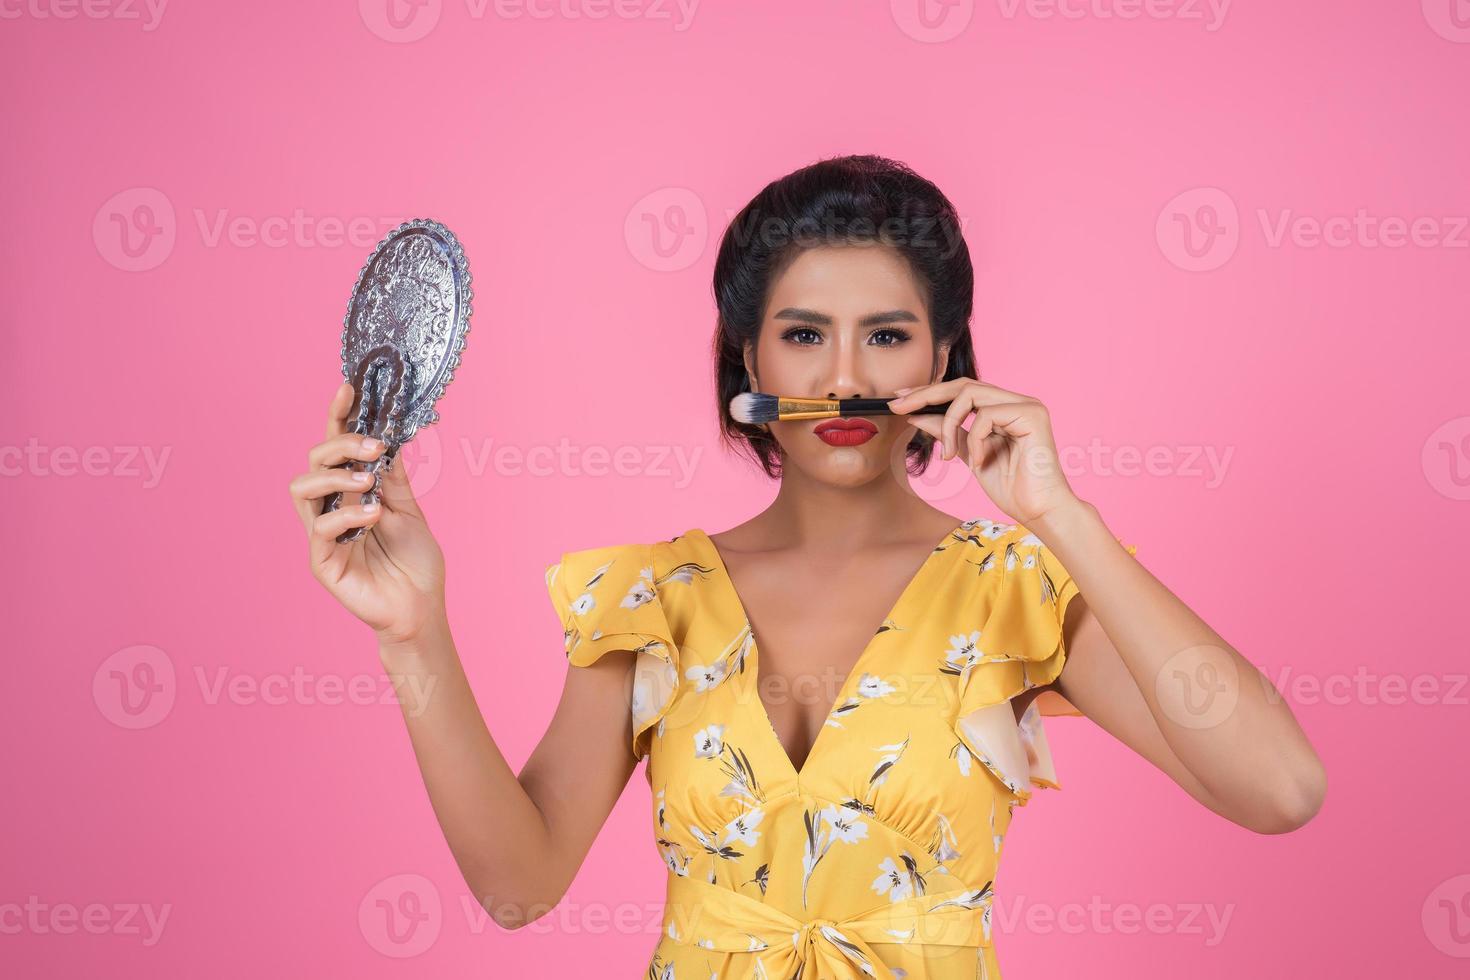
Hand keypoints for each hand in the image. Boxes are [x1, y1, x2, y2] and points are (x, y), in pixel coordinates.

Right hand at [288, 382, 446, 645]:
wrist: (421, 607)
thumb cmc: (415, 562)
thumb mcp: (409, 509)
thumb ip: (391, 477)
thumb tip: (384, 437)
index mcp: (352, 492)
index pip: (336, 447)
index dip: (339, 416)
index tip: (348, 387)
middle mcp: (331, 508)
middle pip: (314, 460)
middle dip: (341, 445)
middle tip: (373, 448)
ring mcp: (323, 534)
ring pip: (303, 488)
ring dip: (335, 476)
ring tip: (367, 482)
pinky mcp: (322, 561)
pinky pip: (320, 529)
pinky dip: (345, 515)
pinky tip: (371, 516)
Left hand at [887, 378, 1079, 526]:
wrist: (1040, 511)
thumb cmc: (1012, 488)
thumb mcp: (969, 456)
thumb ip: (949, 433)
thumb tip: (917, 415)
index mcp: (1003, 408)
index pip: (960, 390)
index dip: (928, 392)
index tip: (899, 400)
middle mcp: (1016, 401)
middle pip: (962, 384)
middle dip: (926, 394)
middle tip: (898, 407)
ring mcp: (1026, 405)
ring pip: (970, 394)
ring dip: (949, 425)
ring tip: (948, 455)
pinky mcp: (1031, 414)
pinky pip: (985, 416)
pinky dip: (974, 441)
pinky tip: (978, 463)